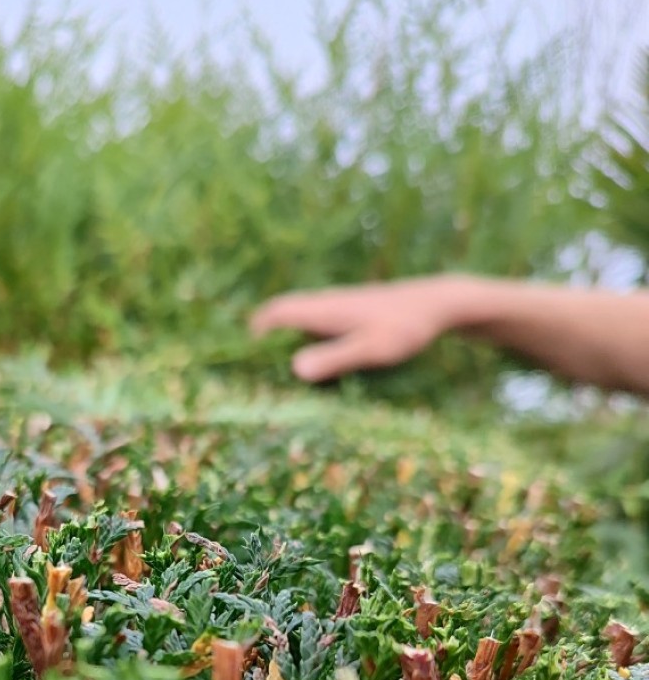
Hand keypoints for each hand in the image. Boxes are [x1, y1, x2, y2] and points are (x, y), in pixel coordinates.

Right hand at [249, 277, 465, 381]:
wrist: (439, 304)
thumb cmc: (406, 327)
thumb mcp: (372, 349)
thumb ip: (334, 358)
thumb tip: (293, 369)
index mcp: (324, 310)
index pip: (276, 312)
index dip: (255, 332)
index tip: (241, 358)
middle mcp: (326, 305)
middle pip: (283, 316)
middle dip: (265, 340)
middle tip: (253, 372)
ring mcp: (338, 309)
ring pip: (301, 323)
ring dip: (286, 343)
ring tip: (278, 375)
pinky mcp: (350, 316)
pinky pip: (318, 328)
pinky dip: (307, 343)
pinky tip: (315, 367)